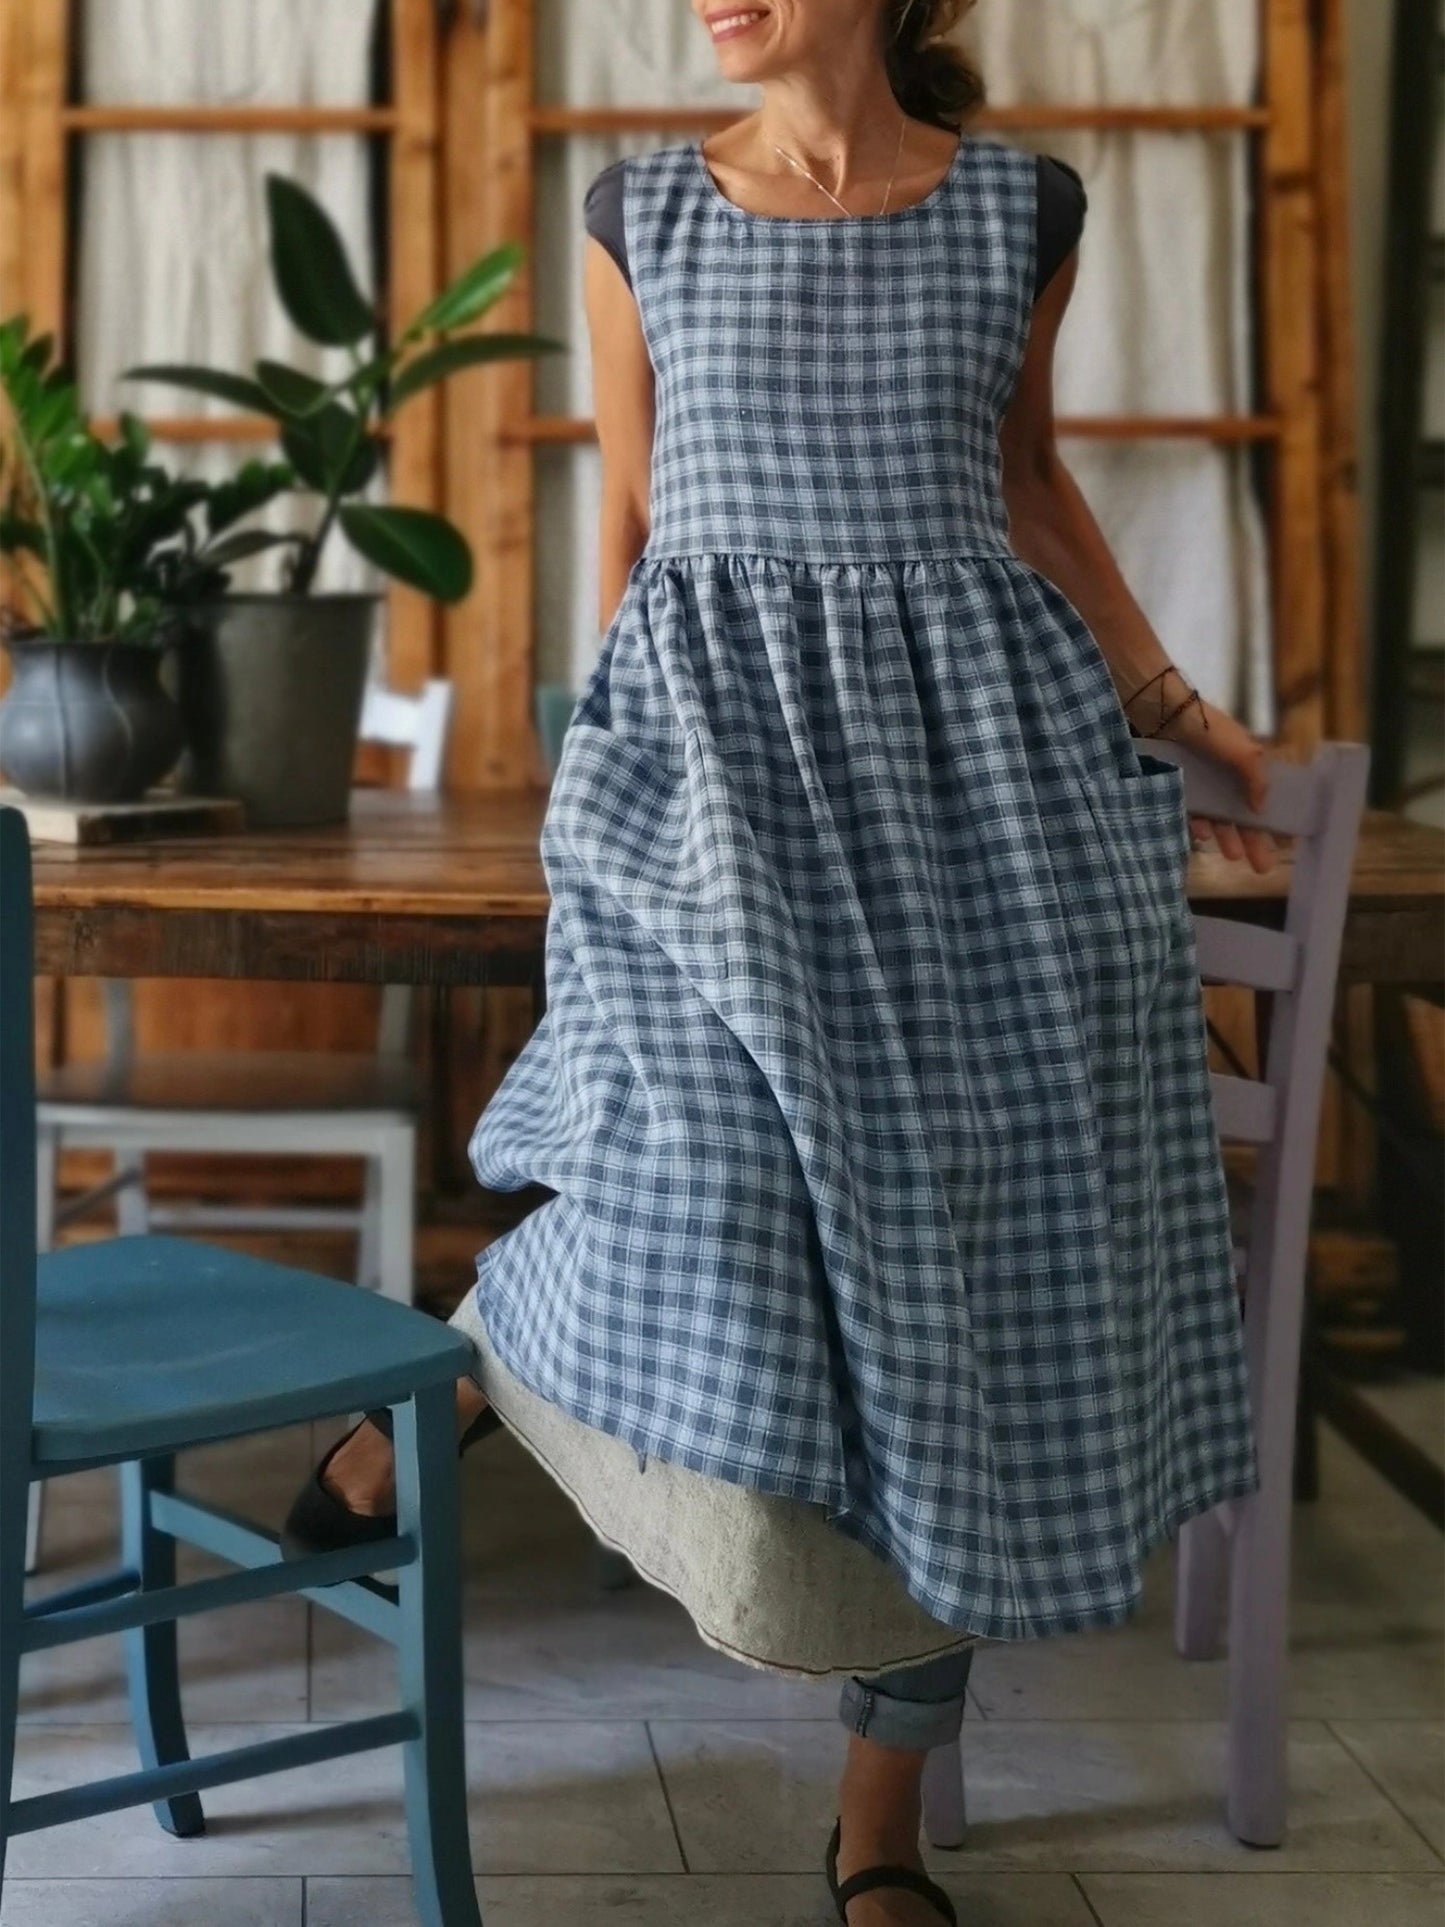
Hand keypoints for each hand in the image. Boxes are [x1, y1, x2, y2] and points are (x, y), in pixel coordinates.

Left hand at [1135, 694, 1292, 874]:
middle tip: (1262, 868)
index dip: (1274, 819)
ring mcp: (1200, 782)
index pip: (1265, 797)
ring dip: (1226, 837)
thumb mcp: (1242, 751)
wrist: (1161, 714)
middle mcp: (1224, 776)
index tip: (1286, 844)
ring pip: (1216, 817)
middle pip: (1242, 814)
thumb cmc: (1207, 729)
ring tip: (1232, 857)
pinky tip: (1202, 836)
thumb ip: (1256, 780)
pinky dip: (1196, 823)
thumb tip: (1261, 809)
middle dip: (1253, 840)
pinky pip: (1189, 811)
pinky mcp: (1176, 786)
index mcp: (1245, 765)